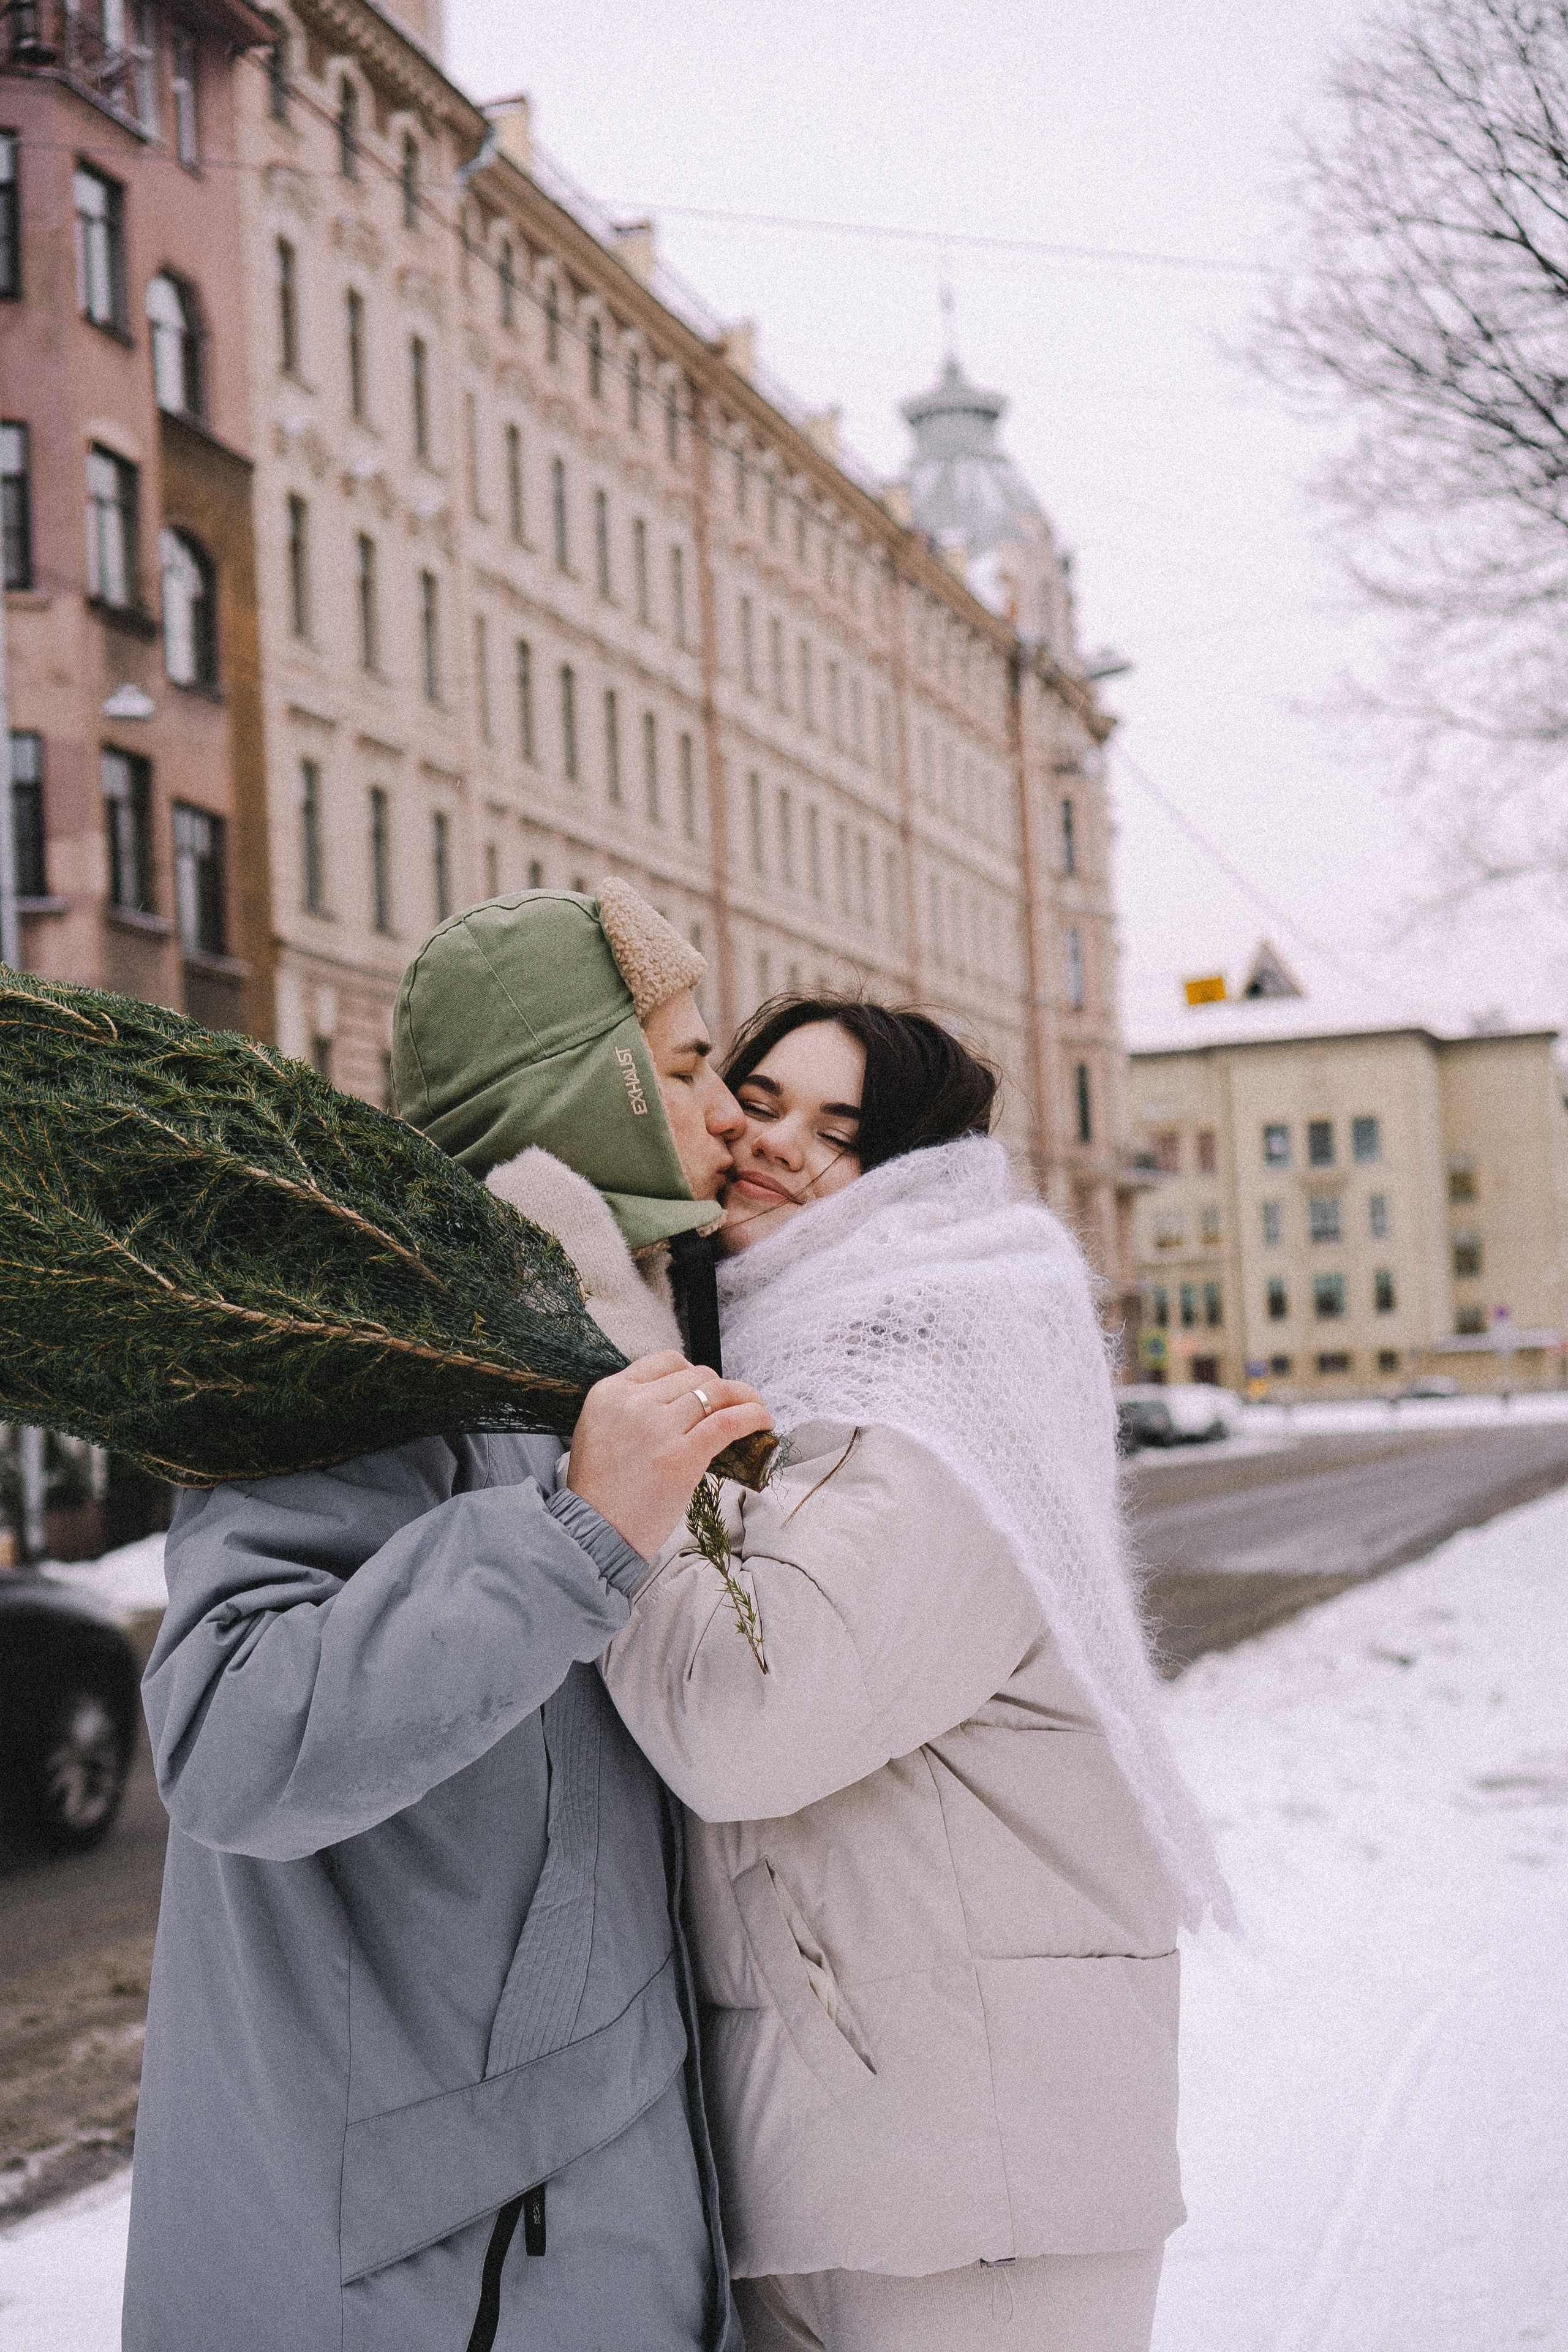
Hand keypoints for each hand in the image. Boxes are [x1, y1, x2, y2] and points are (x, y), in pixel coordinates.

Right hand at [568, 1352, 773, 1561]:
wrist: (593, 1533)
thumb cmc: (600, 1491)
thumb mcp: (599, 1431)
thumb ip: (632, 1409)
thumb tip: (683, 1401)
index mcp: (610, 1392)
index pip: (665, 1361)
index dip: (693, 1372)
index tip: (707, 1388)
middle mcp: (633, 1402)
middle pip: (696, 1375)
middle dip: (721, 1387)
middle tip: (734, 1404)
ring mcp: (658, 1427)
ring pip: (716, 1392)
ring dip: (745, 1397)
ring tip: (756, 1409)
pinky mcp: (682, 1456)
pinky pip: (729, 1421)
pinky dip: (753, 1416)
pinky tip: (764, 1422)